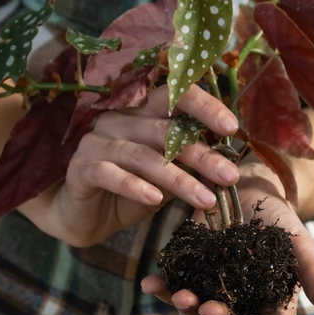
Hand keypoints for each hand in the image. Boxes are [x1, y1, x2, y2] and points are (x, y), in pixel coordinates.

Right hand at [46, 83, 240, 246]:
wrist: (86, 219)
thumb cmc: (130, 192)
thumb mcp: (165, 178)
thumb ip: (187, 165)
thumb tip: (228, 164)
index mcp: (141, 114)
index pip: (173, 95)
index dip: (203, 106)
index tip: (232, 128)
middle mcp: (118, 120)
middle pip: (164, 130)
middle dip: (201, 154)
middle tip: (230, 175)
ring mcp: (96, 143)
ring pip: (142, 156)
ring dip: (178, 179)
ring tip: (206, 199)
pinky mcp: (81, 169)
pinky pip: (110, 174)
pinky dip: (135, 187)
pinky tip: (156, 201)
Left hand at [141, 163, 313, 314]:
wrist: (246, 188)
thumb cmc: (279, 219)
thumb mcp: (300, 242)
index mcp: (270, 305)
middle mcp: (239, 305)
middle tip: (208, 308)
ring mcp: (211, 291)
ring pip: (195, 313)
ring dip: (185, 309)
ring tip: (178, 295)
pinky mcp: (187, 274)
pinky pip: (172, 287)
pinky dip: (160, 288)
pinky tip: (150, 283)